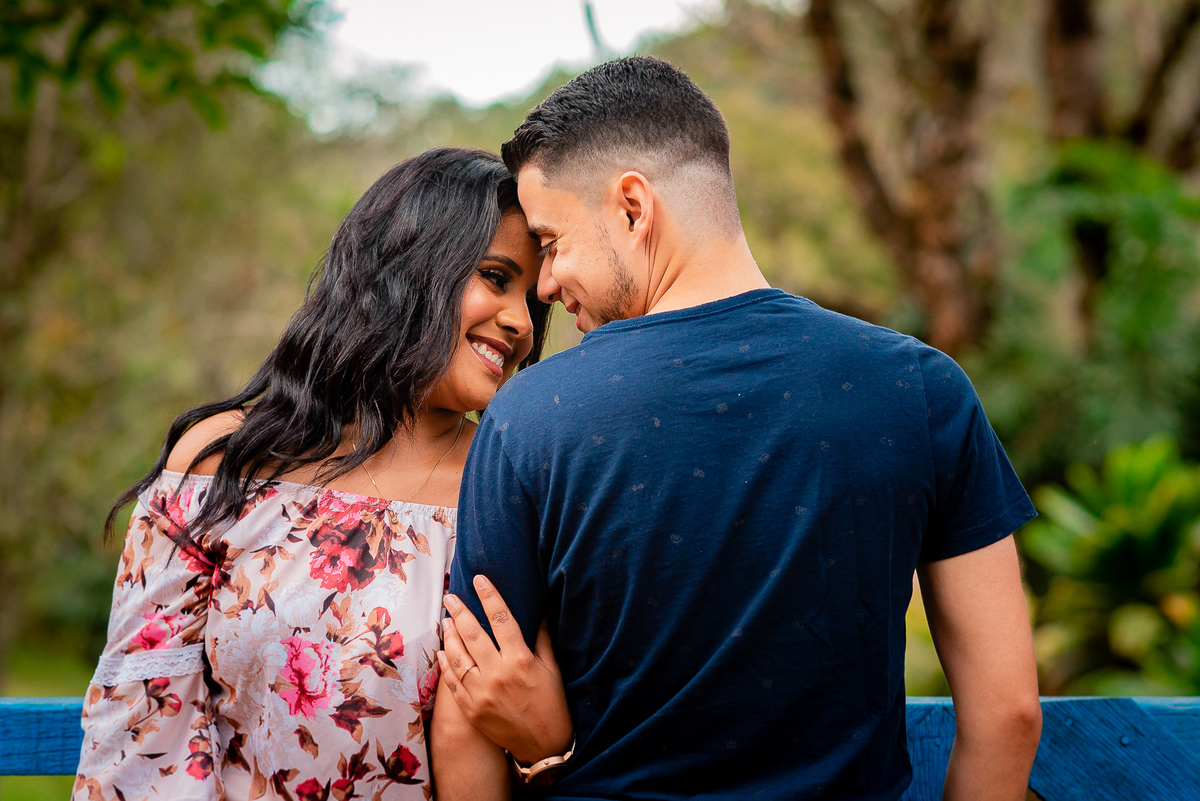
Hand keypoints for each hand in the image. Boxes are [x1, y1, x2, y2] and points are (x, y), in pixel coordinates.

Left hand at [437, 575, 572, 764]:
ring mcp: (482, 693)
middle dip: (460, 611)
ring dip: (449, 635)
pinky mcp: (472, 710)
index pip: (502, 619)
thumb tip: (540, 610)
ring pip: (458, 656)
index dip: (489, 596)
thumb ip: (543, 639)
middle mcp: (498, 674)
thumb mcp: (552, 669)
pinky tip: (443, 651)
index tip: (479, 579)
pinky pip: (452, 682)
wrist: (544, 748)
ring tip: (445, 620)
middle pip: (473, 634)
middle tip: (450, 596)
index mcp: (521, 660)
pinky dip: (446, 664)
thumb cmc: (552, 705)